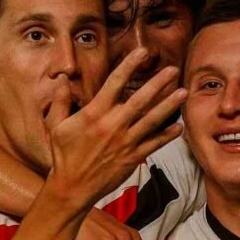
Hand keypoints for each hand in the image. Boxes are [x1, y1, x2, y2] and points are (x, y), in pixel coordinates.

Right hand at [46, 48, 185, 207]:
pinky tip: (178, 126)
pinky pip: (154, 144)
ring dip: (169, 105)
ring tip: (183, 92)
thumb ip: (61, 101)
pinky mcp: (133, 157)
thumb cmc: (63, 155)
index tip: (141, 52)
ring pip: (152, 120)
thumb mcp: (56, 126)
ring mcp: (125, 142)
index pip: (115, 82)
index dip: (130, 65)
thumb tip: (62, 78)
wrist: (72, 187)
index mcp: (95, 113)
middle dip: (158, 83)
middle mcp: (113, 125)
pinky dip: (168, 135)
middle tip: (172, 69)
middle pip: (140, 99)